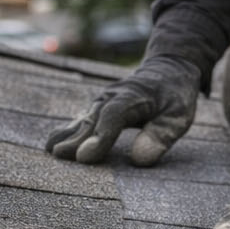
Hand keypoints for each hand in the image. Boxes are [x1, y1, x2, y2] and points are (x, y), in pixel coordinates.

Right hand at [44, 56, 200, 165]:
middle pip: (92, 118)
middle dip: (76, 138)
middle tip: (61, 156)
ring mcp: (103, 101)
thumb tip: (139, 160)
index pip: (113, 117)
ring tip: (51, 151)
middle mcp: (113, 97)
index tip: (86, 157)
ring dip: (67, 134)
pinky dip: (67, 131)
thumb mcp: (178, 116)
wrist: (167, 68)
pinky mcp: (98, 107)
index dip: (100, 136)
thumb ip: (160, 137)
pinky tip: (53, 144)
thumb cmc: (175, 95)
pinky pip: (80, 119)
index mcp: (133, 97)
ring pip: (82, 118)